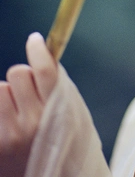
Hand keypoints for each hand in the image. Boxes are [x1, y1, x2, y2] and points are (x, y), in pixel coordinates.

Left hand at [0, 33, 57, 176]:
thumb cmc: (67, 147)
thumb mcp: (75, 115)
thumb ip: (60, 87)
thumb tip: (44, 56)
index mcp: (60, 111)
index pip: (44, 70)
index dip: (38, 50)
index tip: (35, 40)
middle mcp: (34, 122)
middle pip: (18, 73)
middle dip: (23, 77)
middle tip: (29, 91)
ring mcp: (11, 134)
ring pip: (0, 89)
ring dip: (8, 95)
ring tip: (17, 113)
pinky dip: (0, 109)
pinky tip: (8, 123)